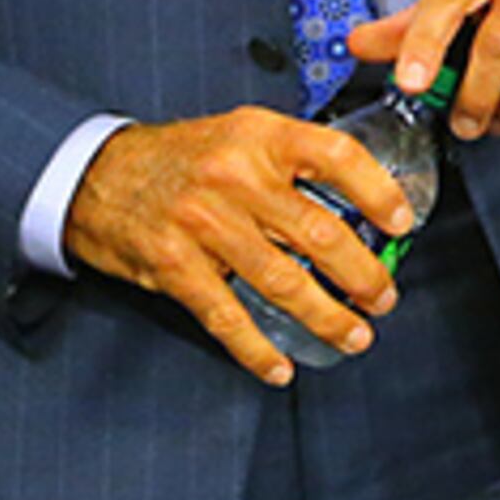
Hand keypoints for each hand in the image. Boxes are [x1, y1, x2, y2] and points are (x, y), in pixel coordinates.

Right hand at [61, 108, 409, 385]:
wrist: (96, 173)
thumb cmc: (181, 158)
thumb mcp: (239, 134)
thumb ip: (291, 160)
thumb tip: (359, 202)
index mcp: (260, 136)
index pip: (337, 156)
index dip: (378, 191)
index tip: (402, 222)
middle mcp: (235, 176)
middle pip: (319, 231)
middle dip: (363, 274)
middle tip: (384, 297)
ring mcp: (203, 223)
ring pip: (282, 281)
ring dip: (326, 317)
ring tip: (354, 334)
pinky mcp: (174, 265)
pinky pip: (227, 316)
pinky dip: (256, 349)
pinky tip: (280, 366)